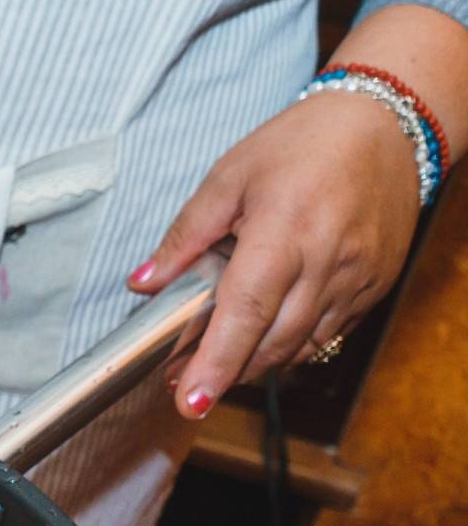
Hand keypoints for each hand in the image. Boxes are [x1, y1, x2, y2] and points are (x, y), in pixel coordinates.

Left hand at [129, 89, 422, 417]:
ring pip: (301, 344)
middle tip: (184, 385)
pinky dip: (292, 345)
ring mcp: (357, 277)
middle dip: (225, 372)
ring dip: (255, 364)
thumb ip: (185, 237)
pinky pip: (329, 333)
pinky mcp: (375, 285)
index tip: (189, 399)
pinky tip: (262, 340)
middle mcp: (327, 261)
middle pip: (271, 341)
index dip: (215, 362)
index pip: (245, 311)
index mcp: (284, 230)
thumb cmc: (302, 145)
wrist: (383, 125)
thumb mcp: (229, 177)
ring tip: (215, 365)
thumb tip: (143, 283)